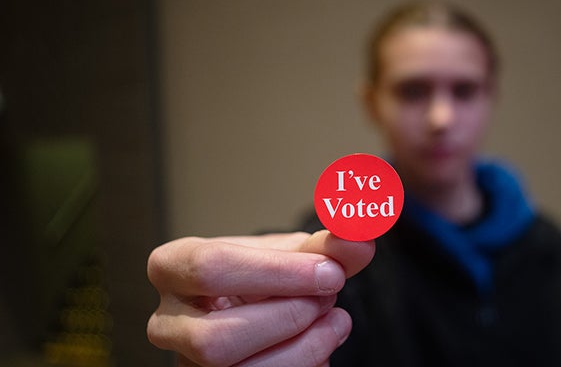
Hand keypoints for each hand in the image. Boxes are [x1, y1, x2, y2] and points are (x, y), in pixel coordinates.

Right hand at [146, 230, 374, 365]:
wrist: (258, 312)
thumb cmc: (264, 278)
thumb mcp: (291, 255)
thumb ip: (327, 247)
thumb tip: (360, 238)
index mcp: (173, 268)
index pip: (211, 268)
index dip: (277, 272)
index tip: (331, 271)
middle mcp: (169, 322)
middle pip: (217, 337)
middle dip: (287, 318)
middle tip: (329, 297)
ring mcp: (188, 362)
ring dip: (303, 346)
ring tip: (334, 319)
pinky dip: (305, 364)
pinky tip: (322, 342)